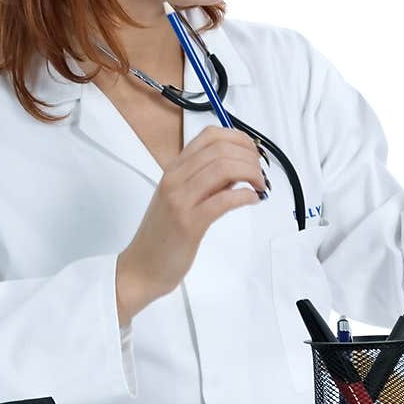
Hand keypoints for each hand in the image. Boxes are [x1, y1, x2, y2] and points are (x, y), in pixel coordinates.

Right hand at [116, 126, 267, 321]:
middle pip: (221, 149)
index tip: (253, 152)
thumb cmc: (163, 236)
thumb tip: (238, 170)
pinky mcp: (189, 223)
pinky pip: (223, 200)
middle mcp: (175, 179)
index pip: (209, 136)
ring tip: (260, 186)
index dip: (238, 138)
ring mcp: (180, 200)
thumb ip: (206, 182)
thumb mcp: (181, 200)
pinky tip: (252, 200)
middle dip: (250, 157)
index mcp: (173, 170)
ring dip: (251, 173)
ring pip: (223, 168)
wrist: (142, 267)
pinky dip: (245, 196)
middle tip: (261, 173)